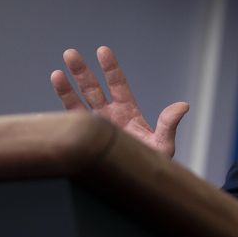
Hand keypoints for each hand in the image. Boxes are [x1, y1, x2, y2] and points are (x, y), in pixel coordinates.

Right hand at [50, 46, 188, 157]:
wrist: (137, 186)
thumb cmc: (152, 166)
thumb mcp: (163, 144)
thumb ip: (169, 124)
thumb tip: (183, 105)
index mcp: (128, 112)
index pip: (118, 85)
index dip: (110, 69)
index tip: (102, 50)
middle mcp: (109, 116)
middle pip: (94, 89)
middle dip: (82, 72)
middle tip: (70, 53)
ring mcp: (95, 127)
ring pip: (78, 102)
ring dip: (68, 87)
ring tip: (58, 70)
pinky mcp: (85, 140)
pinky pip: (71, 122)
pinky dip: (63, 109)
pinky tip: (55, 99)